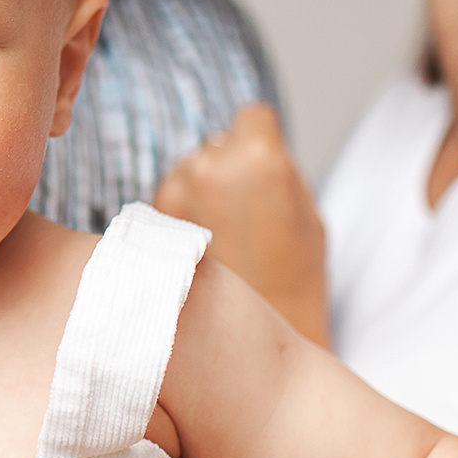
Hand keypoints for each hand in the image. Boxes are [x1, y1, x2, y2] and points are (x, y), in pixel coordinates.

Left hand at [154, 104, 328, 345]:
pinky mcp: (150, 216)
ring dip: (201, 189)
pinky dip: (180, 213)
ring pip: (190, 169)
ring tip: (225, 237)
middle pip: (219, 145)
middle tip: (246, 214)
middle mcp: (210, 166)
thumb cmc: (292, 277)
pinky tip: (200, 248)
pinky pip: (168, 197)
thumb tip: (245, 135)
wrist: (251, 340)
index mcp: (259, 157)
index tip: (262, 166)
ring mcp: (174, 191)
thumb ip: (277, 165)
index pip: (250, 116)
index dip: (259, 139)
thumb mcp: (307, 210)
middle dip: (230, 167)